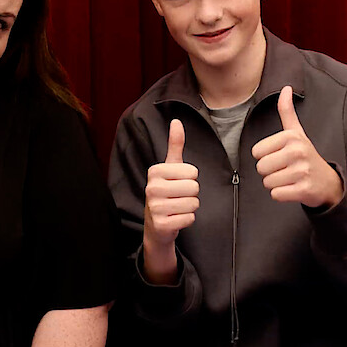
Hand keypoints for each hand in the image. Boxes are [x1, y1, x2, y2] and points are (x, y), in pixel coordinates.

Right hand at [143, 119, 199, 248]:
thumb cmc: (166, 192)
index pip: (192, 172)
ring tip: (177, 207)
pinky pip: (190, 218)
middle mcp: (152, 188)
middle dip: (192, 194)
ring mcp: (155, 207)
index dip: (190, 178)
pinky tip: (176, 218)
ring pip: (194, 203)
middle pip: (194, 188)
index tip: (178, 183)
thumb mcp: (170, 168)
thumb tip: (176, 121)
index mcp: (155, 171)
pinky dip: (187, 220)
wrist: (155, 225)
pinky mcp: (161, 224)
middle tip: (179, 197)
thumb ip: (175, 145)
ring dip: (190, 207)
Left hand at [251, 86, 342, 208]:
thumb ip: (286, 111)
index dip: (266, 156)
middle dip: (270, 172)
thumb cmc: (306, 156)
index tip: (281, 156)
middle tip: (286, 169)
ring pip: (267, 182)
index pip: (256, 152)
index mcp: (292, 137)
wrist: (328, 182)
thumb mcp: (297, 132)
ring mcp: (302, 171)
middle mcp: (298, 152)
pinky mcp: (304, 190)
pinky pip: (276, 195)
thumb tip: (286, 88)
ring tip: (290, 178)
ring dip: (276, 184)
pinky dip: (282, 195)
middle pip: (261, 168)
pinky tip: (293, 188)